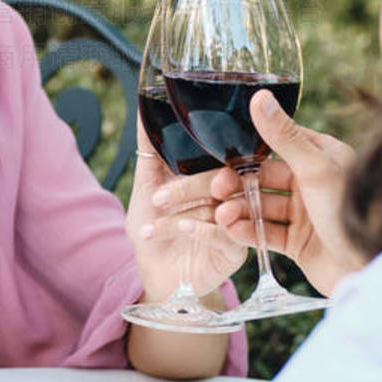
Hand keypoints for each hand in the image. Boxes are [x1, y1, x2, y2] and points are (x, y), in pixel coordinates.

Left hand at [127, 113, 246, 304]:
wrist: (151, 270)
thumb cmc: (153, 225)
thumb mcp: (147, 185)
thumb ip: (150, 150)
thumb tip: (144, 110)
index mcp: (216, 175)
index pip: (224, 155)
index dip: (209, 152)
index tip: (186, 151)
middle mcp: (231, 196)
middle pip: (225, 180)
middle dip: (189, 186)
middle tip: (158, 197)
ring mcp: (237, 223)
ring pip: (225, 206)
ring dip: (188, 208)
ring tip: (158, 210)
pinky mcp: (236, 250)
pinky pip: (227, 236)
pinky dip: (201, 229)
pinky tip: (181, 228)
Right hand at [210, 90, 364, 295]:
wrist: (370, 268)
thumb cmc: (351, 212)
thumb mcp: (315, 168)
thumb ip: (283, 135)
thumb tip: (259, 97)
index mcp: (323, 157)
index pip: (278, 143)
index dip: (248, 149)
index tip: (223, 154)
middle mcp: (314, 183)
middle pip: (265, 177)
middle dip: (238, 183)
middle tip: (216, 189)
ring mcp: (306, 214)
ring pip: (263, 206)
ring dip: (240, 209)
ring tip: (221, 214)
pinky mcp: (299, 243)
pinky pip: (267, 233)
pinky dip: (248, 231)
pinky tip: (230, 229)